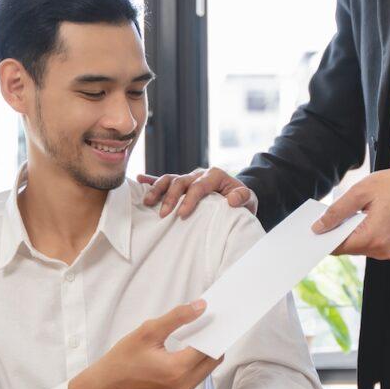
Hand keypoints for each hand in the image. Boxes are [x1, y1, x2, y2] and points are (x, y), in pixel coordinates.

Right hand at [67, 300, 222, 388]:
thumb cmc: (121, 361)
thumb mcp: (147, 332)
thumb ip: (177, 317)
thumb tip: (201, 306)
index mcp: (178, 369)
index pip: (210, 347)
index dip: (216, 329)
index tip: (218, 315)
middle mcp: (184, 385)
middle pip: (213, 360)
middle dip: (215, 340)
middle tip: (211, 321)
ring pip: (206, 369)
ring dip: (206, 351)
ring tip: (199, 330)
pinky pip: (195, 376)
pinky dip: (196, 361)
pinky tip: (188, 345)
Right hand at [138, 167, 255, 218]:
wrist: (238, 197)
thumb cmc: (242, 200)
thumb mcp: (249, 199)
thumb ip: (243, 197)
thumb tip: (232, 200)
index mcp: (215, 175)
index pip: (199, 186)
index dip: (190, 200)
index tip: (182, 214)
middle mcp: (199, 174)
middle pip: (181, 182)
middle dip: (171, 197)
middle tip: (164, 214)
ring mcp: (189, 178)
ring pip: (170, 179)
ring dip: (157, 189)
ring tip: (148, 202)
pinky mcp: (182, 184)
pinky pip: (165, 180)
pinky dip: (152, 180)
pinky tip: (139, 180)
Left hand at [312, 168, 389, 258]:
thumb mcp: (361, 192)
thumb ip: (337, 211)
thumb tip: (319, 227)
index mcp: (372, 238)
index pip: (337, 246)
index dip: (323, 238)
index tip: (313, 228)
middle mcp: (380, 250)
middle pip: (346, 248)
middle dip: (335, 233)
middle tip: (328, 216)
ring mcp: (386, 251)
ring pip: (356, 246)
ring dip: (348, 232)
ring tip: (349, 213)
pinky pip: (367, 244)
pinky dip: (359, 233)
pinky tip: (360, 218)